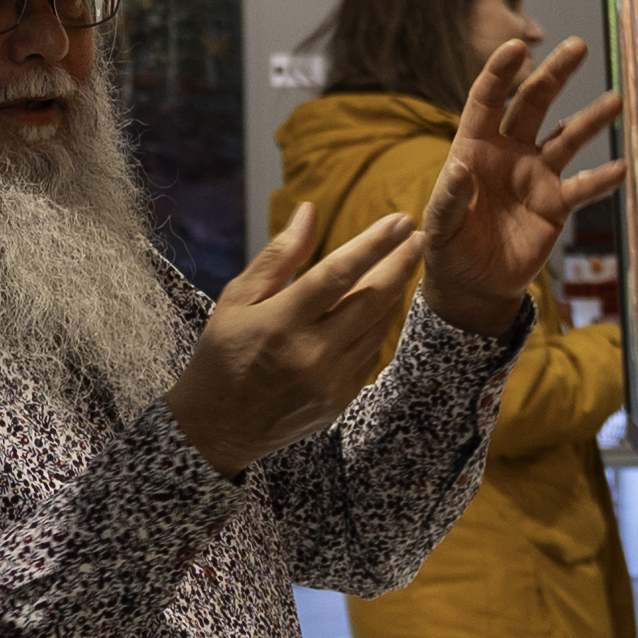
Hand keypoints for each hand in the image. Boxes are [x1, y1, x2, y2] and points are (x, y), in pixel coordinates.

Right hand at [166, 192, 427, 477]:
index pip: (337, 274)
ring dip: (396, 293)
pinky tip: (384, 304)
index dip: (372, 244)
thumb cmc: (223, 353)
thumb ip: (279, 256)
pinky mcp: (340, 399)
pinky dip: (381, 325)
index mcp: (280, 322)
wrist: (217, 427)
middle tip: (421, 236)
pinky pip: (372, 353)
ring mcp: (330, 380)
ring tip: (406, 262)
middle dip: (401, 264)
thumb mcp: (237, 299)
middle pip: (371, 300)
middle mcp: (310, 352)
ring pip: (378, 327)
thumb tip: (309, 211)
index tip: (400, 220)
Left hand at [419, 22, 622, 341]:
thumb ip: (449, 200)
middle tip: (578, 46)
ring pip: (567, 138)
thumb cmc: (448, 248)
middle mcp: (509, 152)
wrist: (473, 285)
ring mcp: (536, 175)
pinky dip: (601, 180)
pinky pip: (582, 188)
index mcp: (474, 147)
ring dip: (591, 119)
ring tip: (616, 100)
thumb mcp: (439, 227)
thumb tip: (458, 171)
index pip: (487, 100)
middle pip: (534, 104)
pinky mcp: (556, 204)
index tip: (518, 45)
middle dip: (555, 74)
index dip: (501, 72)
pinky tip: (621, 169)